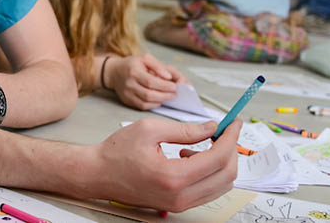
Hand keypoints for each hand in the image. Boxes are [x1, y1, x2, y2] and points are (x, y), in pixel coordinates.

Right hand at [88, 119, 239, 212]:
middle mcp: (179, 196)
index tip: (232, 123)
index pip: (218, 158)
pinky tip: (190, 156)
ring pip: (220, 185)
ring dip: (219, 162)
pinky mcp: (176, 206)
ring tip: (200, 144)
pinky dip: (209, 172)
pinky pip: (207, 191)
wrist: (97, 174)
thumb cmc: (116, 152)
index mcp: (173, 176)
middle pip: (226, 175)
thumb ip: (185, 130)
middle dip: (230, 149)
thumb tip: (212, 127)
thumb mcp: (150, 130)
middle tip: (223, 131)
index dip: (230, 137)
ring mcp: (179, 204)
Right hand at [106, 54, 185, 110]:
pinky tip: (159, 101)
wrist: (115, 72)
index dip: (164, 86)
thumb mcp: (146, 58)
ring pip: (145, 102)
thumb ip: (159, 66)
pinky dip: (152, 105)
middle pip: (148, 94)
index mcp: (134, 71)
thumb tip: (169, 77)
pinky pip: (141, 106)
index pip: (151, 81)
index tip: (175, 87)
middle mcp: (129, 83)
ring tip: (169, 98)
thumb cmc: (133, 64)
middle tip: (175, 95)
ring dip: (160, 101)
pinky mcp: (127, 100)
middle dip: (165, 96)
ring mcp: (126, 93)